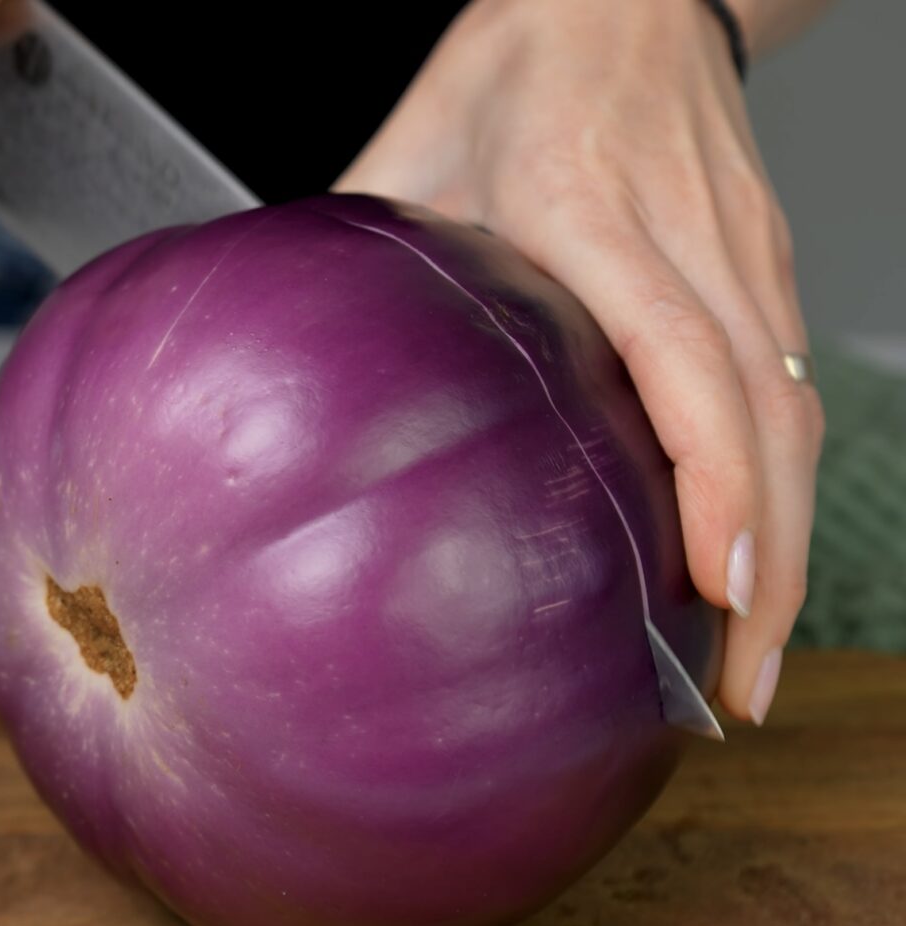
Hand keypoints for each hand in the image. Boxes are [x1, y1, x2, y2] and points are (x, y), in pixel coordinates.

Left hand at [336, 0, 825, 724]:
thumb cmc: (522, 56)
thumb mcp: (420, 139)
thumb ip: (376, 247)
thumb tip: (312, 353)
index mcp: (595, 214)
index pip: (688, 366)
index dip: (720, 486)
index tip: (720, 586)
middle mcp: (691, 243)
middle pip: (766, 423)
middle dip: (771, 565)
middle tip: (740, 681)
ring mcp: (745, 254)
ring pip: (794, 415)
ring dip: (790, 539)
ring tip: (756, 643)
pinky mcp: (764, 261)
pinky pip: (788, 384)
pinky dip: (784, 480)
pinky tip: (761, 546)